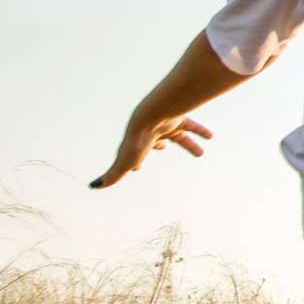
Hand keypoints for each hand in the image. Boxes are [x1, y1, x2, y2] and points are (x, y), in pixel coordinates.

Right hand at [92, 112, 213, 188]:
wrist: (150, 118)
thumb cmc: (136, 142)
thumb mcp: (123, 163)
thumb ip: (111, 175)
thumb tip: (93, 186)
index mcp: (139, 144)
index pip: (136, 152)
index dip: (136, 160)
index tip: (137, 166)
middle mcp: (152, 132)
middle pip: (158, 140)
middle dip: (159, 145)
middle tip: (162, 148)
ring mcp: (166, 125)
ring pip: (179, 135)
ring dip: (190, 144)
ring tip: (201, 153)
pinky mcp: (180, 119)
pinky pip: (193, 125)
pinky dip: (201, 131)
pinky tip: (210, 137)